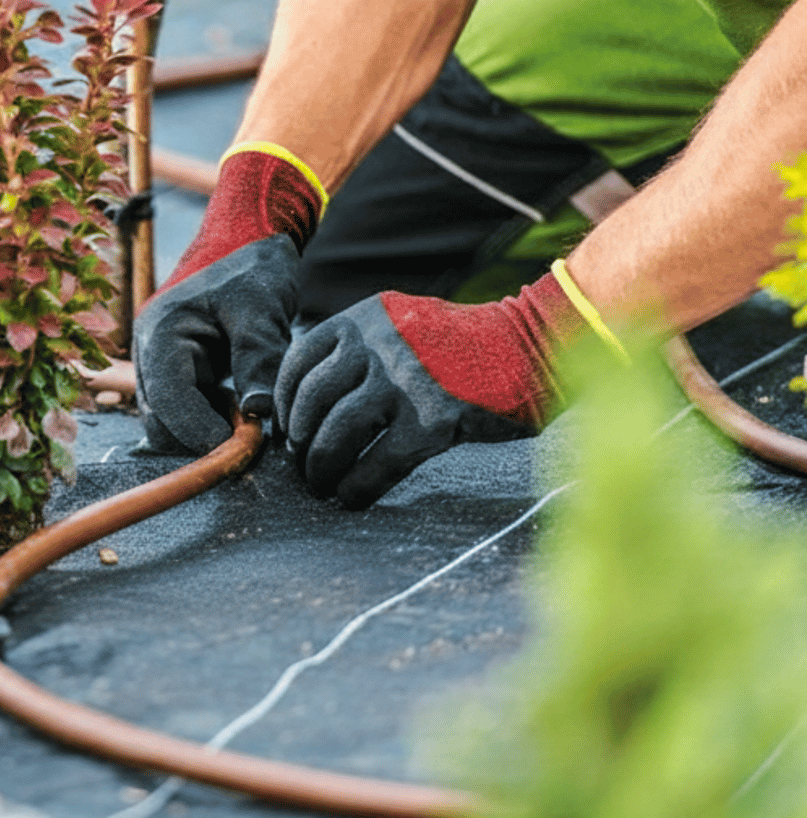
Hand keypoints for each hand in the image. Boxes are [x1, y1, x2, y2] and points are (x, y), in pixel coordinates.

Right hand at [134, 145, 325, 452]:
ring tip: (250, 420)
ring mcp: (161, 363)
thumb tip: (260, 415)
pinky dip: (212, 418)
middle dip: (201, 437)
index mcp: (160, 332)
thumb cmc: (252, 265)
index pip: (168, 401)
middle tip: (251, 439)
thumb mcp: (261, 308)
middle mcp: (151, 352)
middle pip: (160, 421)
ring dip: (207, 429)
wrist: (248, 237)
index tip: (238, 452)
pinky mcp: (179, 370)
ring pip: (172, 421)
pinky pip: (187, 409)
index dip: (198, 433)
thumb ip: (259, 359)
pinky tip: (243, 406)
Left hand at [274, 265, 589, 506]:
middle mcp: (377, 346)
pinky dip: (357, 486)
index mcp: (363, 319)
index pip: (299, 361)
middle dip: (301, 442)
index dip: (284, 402)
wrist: (532, 345)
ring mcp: (404, 382)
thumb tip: (310, 399)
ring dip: (323, 468)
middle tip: (304, 464)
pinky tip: (353, 498)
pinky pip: (377, 463)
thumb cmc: (462, 346)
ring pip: (337, 434)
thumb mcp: (401, 324)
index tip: (288, 429)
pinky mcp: (432, 421)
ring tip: (324, 485)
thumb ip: (358, 349)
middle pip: (312, 402)